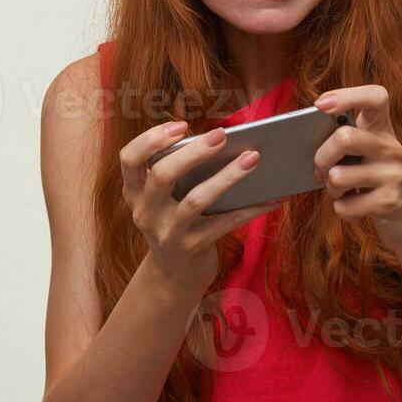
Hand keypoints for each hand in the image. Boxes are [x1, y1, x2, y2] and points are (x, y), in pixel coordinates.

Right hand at [120, 121, 282, 296]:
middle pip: (162, 175)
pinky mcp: (192, 248)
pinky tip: (272, 197)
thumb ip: (178, 172)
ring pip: (196, 200)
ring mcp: (168, 233)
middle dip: (194, 152)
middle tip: (222, 135)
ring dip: (228, 176)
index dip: (151, 139)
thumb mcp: (164, 199)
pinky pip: (225, 223)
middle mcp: (146, 212)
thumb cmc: (175, 221)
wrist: (174, 275)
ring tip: (253, 158)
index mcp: (135, 192)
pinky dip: (251, 208)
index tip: (181, 126)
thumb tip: (224, 140)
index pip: (129, 158)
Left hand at [311, 85, 401, 256]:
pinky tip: (355, 206)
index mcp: (383, 129)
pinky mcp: (389, 202)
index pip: (376, 96)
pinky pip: (344, 206)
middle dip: (321, 158)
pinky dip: (342, 210)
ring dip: (331, 188)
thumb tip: (305, 141)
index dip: (347, 95)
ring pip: (338, 176)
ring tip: (343, 190)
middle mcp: (391, 147)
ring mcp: (393, 175)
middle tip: (320, 170)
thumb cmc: (375, 180)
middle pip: (344, 138)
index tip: (320, 105)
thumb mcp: (367, 155)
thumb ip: (346, 142)